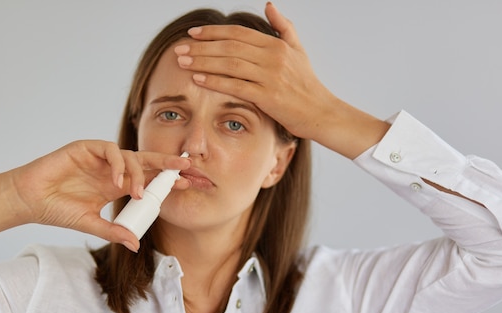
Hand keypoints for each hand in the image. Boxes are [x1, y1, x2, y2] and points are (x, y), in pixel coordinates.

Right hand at [0, 140, 189, 248]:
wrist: (30, 200)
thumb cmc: (57, 210)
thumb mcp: (90, 224)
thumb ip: (113, 231)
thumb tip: (135, 245)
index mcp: (115, 185)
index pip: (146, 179)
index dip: (164, 180)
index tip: (184, 185)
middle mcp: (111, 169)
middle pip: (144, 162)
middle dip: (165, 164)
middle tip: (185, 167)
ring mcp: (99, 158)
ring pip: (130, 156)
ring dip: (138, 173)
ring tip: (137, 193)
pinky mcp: (85, 148)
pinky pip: (110, 150)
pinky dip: (118, 164)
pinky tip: (118, 182)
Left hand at [174, 2, 388, 157]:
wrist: (321, 113)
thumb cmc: (307, 85)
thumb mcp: (298, 50)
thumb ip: (283, 27)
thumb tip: (269, 5)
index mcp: (276, 44)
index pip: (238, 33)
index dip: (213, 32)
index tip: (193, 34)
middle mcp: (273, 57)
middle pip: (229, 47)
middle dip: (201, 47)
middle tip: (179, 49)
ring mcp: (271, 77)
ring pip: (230, 64)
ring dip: (203, 62)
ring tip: (182, 62)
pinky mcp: (268, 97)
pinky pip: (236, 86)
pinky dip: (215, 82)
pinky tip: (198, 80)